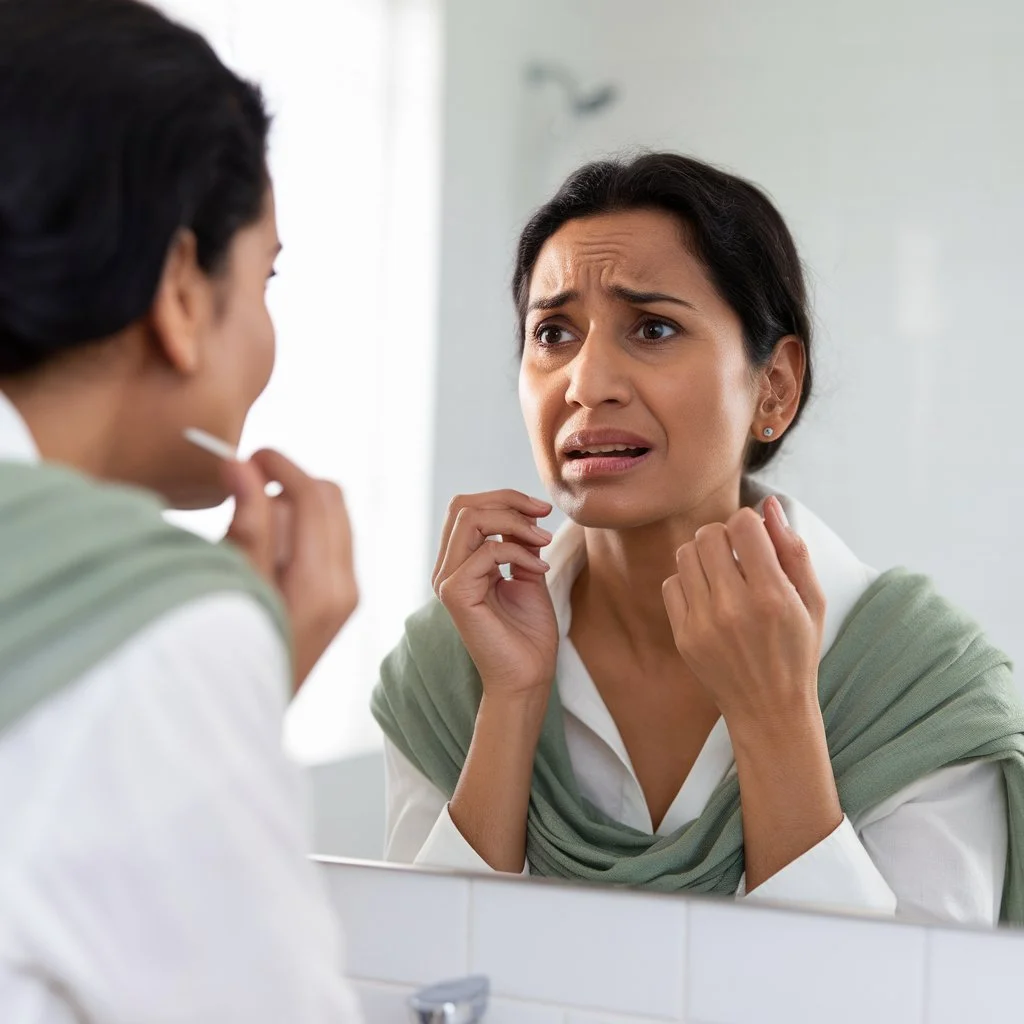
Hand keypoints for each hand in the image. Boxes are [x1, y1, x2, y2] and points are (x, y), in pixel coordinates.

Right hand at [224, 450, 357, 690]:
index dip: (282, 467)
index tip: (247, 454)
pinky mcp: (337, 603)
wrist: (235, 721)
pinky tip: (263, 549)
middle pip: (332, 500)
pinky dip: (299, 531)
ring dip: (294, 507)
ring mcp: (345, 597)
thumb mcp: (230, 587)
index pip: (316, 497)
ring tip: (246, 524)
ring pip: (331, 519)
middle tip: (242, 484)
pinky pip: (326, 544)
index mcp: (323, 584)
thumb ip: (244, 525)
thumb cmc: (227, 655)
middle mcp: (345, 588)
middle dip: (290, 483)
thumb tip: (242, 465)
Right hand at [433, 490, 557, 702]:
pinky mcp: (455, 593)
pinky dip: (519, 551)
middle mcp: (447, 569)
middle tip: (543, 515)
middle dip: (508, 501)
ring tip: (543, 541)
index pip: (468, 508)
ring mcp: (447, 581)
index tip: (542, 510)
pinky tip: (540, 569)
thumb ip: (519, 543)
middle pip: (464, 505)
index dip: (506, 499)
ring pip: (470, 519)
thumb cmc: (528, 633)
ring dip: (515, 522)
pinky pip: (487, 550)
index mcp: (459, 563)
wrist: (528, 675)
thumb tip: (523, 512)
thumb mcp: (527, 573)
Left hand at [661, 496, 825, 729]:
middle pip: (707, 534)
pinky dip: (687, 583)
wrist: (769, 709)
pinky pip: (671, 584)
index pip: (742, 524)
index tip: (755, 541)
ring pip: (685, 555)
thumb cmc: (796, 650)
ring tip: (722, 575)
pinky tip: (707, 597)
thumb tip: (768, 504)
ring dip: (702, 556)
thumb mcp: (812, 600)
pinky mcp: (683, 636)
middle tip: (737, 556)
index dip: (749, 523)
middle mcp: (734, 607)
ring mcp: (703, 623)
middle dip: (723, 536)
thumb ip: (793, 549)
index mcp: (772, 595)